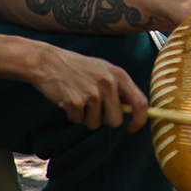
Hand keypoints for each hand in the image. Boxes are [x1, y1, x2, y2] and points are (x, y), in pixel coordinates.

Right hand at [33, 46, 150, 131]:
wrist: (50, 62)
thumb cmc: (79, 68)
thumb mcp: (105, 70)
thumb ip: (120, 88)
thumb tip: (134, 111)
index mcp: (119, 75)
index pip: (140, 103)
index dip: (139, 120)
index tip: (131, 128)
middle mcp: (108, 83)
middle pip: (115, 121)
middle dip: (103, 119)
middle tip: (92, 106)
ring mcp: (92, 92)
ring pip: (95, 124)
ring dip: (86, 117)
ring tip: (79, 99)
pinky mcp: (75, 101)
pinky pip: (78, 121)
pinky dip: (73, 115)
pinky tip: (68, 99)